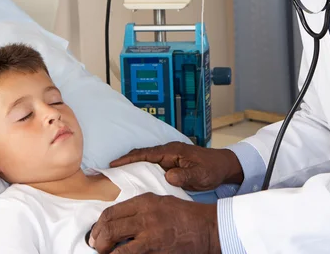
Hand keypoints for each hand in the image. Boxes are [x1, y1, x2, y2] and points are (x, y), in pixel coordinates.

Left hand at [89, 193, 220, 253]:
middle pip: (110, 229)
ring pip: (117, 248)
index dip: (99, 225)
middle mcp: (145, 217)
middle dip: (98, 240)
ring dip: (107, 253)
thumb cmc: (185, 215)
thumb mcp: (161, 202)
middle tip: (96, 245)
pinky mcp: (156, 252)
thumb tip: (119, 220)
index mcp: (145, 202)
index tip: (97, 231)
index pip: (111, 213)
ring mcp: (151, 237)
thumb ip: (140, 209)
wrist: (207, 228)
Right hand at [110, 142, 242, 190]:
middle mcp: (168, 152)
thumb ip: (184, 174)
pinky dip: (139, 169)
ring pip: (144, 160)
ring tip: (114, 175)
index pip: (146, 153)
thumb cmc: (211, 169)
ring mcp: (168, 157)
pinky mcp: (170, 164)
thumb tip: (169, 175)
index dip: (129, 159)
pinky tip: (133, 179)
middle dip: (124, 160)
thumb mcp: (200, 174)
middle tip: (107, 169)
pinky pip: (151, 165)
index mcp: (172, 151)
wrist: (222, 166)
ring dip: (130, 165)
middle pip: (141, 155)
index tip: (114, 164)